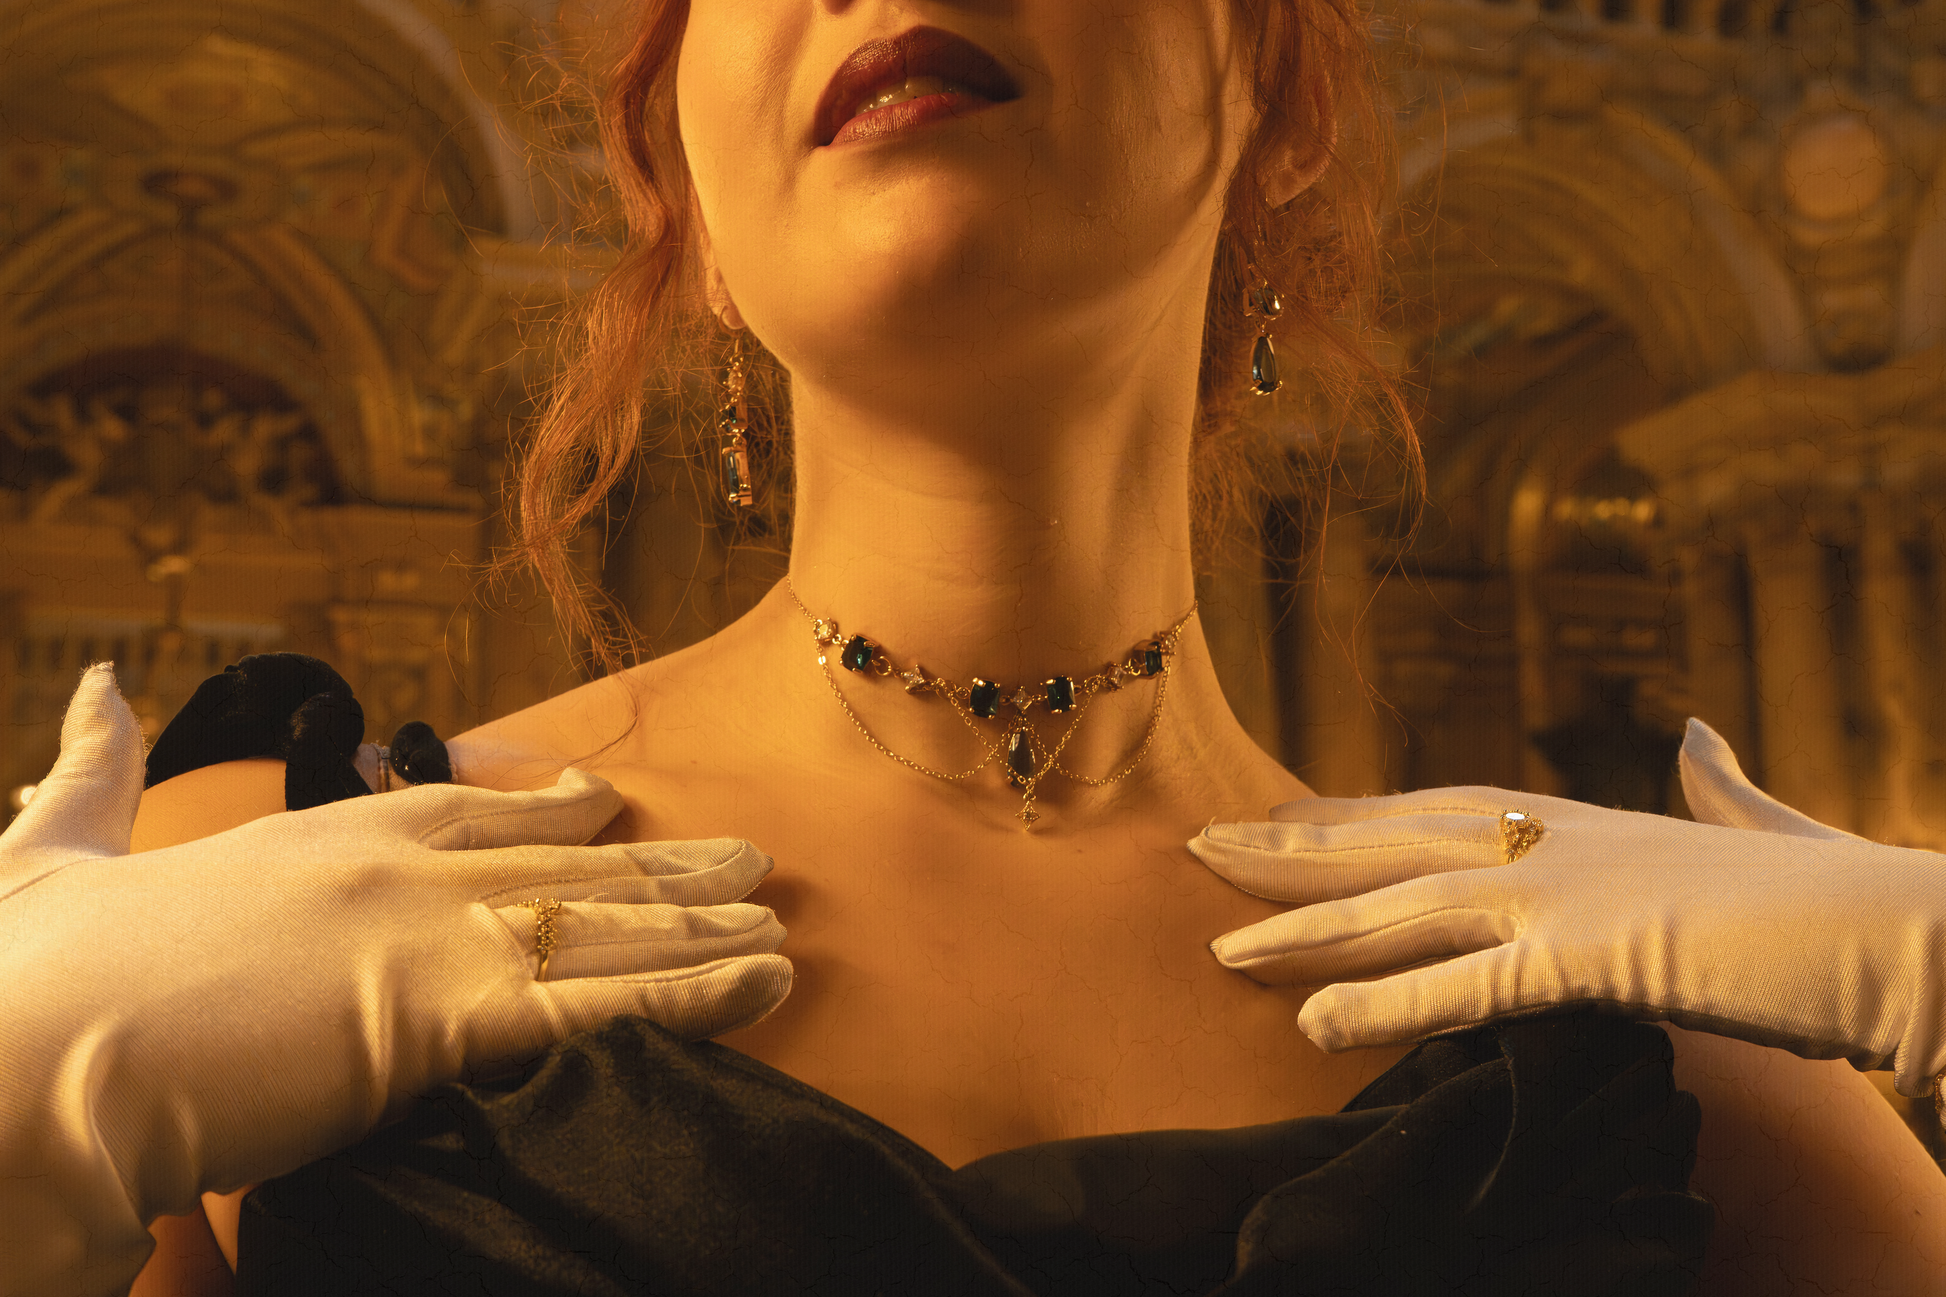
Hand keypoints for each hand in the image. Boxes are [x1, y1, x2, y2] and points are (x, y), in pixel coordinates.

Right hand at [0, 665, 791, 1296]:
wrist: (30, 1062)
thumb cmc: (36, 979)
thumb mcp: (57, 855)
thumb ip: (93, 770)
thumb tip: (103, 688)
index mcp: (318, 833)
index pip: (460, 807)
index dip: (544, 805)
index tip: (607, 802)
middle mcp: (394, 868)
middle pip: (563, 863)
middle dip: (662, 866)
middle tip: (749, 860)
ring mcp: (430, 932)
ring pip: (603, 925)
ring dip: (703, 925)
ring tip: (781, 920)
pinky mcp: (448, 1012)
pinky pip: (606, 1004)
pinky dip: (697, 993)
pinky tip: (767, 984)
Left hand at [1190, 719, 1944, 1098]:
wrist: (1907, 930)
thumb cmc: (1835, 897)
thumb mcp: (1756, 830)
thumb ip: (1717, 785)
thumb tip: (1700, 735)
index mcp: (1585, 819)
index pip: (1437, 811)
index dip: (1352, 817)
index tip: (1279, 816)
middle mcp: (1557, 844)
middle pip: (1393, 845)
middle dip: (1292, 852)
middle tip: (1198, 850)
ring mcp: (1570, 895)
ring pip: (1403, 912)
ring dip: (1304, 930)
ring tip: (1216, 950)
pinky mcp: (1596, 959)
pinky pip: (1466, 987)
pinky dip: (1382, 1004)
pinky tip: (1310, 1027)